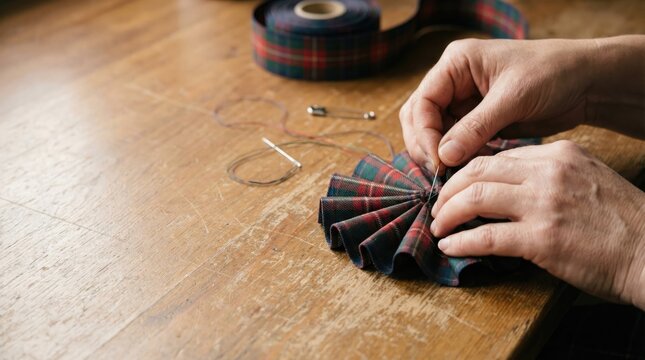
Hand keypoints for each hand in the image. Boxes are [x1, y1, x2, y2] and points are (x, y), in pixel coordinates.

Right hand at [399, 36, 644, 171]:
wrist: (586, 82)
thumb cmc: (553, 74)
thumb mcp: (513, 98)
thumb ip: (475, 128)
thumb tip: (444, 157)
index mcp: (456, 63)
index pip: (422, 102)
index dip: (425, 134)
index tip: (439, 161)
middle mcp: (453, 81)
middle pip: (419, 119)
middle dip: (426, 146)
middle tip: (441, 173)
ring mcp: (463, 101)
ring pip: (434, 134)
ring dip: (442, 155)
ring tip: (459, 173)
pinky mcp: (476, 121)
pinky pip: (455, 143)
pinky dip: (459, 157)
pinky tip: (474, 167)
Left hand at [430, 140, 644, 309]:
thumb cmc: (621, 221)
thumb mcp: (586, 179)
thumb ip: (548, 175)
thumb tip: (507, 185)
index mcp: (558, 155)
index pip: (497, 158)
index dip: (468, 174)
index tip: (455, 190)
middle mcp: (548, 172)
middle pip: (478, 171)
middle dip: (449, 190)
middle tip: (438, 207)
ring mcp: (544, 204)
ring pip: (475, 198)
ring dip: (448, 214)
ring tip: (438, 227)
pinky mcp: (542, 238)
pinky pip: (486, 236)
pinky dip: (461, 242)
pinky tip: (450, 247)